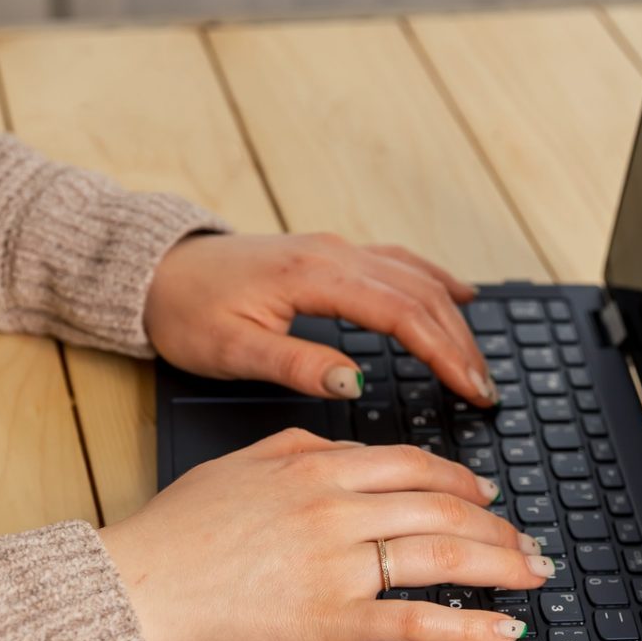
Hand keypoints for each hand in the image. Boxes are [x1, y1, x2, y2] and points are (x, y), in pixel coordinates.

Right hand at [99, 429, 551, 640]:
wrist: (139, 587)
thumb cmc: (180, 530)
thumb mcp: (243, 464)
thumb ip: (303, 449)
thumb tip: (350, 451)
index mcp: (318, 467)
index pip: (414, 466)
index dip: (463, 481)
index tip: (486, 495)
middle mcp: (338, 509)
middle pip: (444, 509)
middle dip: (497, 525)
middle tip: (526, 540)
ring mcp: (340, 566)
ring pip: (444, 556)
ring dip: (501, 565)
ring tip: (532, 573)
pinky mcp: (334, 621)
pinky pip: (418, 621)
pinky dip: (470, 626)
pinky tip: (504, 630)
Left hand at [144, 232, 498, 406]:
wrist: (155, 270)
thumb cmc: (187, 311)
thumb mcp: (232, 349)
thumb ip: (296, 364)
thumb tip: (354, 382)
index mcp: (314, 277)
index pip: (401, 313)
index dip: (444, 352)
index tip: (471, 388)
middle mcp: (333, 254)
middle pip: (420, 295)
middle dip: (460, 343)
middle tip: (486, 390)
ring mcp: (335, 250)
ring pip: (415, 277)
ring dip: (453, 318)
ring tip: (479, 361)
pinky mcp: (330, 256)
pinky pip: (399, 263)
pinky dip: (435, 281)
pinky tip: (458, 296)